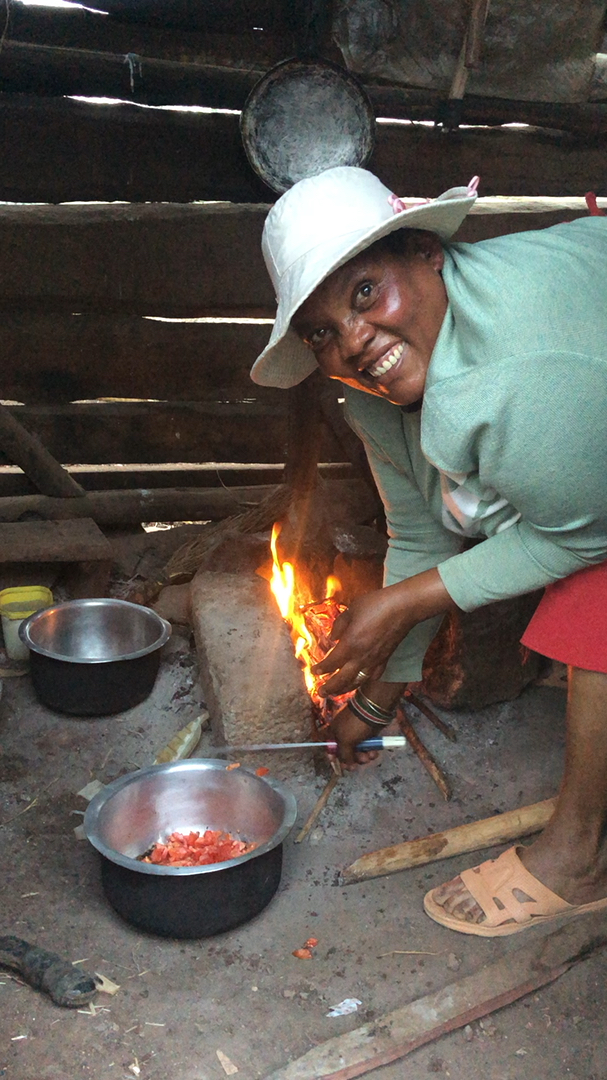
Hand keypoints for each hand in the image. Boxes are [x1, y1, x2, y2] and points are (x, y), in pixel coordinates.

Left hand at [312, 568, 456, 696]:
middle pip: (342, 679)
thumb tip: (333, 637)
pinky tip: (362, 679)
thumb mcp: (351, 610)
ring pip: (358, 681)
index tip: (314, 671)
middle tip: (320, 693)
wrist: (402, 608)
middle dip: (330, 688)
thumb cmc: (375, 605)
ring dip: (345, 688)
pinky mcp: (386, 659)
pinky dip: (365, 680)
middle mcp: (361, 657)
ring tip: (337, 692)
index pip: (331, 663)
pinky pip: (373, 675)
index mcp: (349, 645)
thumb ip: (339, 625)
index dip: (321, 669)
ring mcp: (375, 660)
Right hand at [327, 703, 379, 768]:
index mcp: (333, 731)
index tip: (339, 764)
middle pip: (345, 751)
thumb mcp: (345, 741)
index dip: (334, 756)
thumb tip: (347, 765)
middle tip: (359, 762)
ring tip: (369, 757)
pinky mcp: (367, 733)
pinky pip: (367, 746)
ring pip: (358, 750)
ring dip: (363, 757)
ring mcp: (356, 733)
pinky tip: (374, 753)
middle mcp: (343, 733)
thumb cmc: (355, 724)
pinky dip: (370, 751)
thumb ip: (344, 755)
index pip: (330, 746)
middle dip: (353, 759)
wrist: (373, 710)